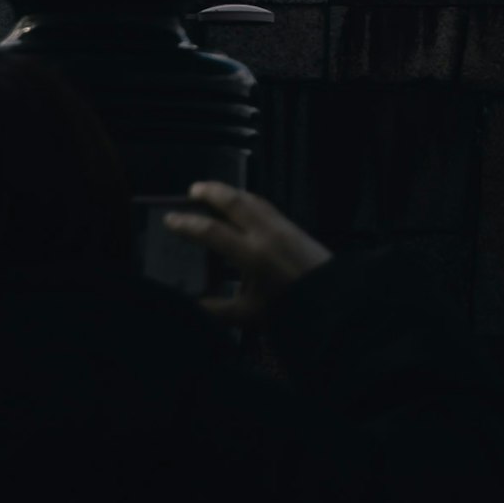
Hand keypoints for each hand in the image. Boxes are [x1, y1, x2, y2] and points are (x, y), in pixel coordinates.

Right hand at [162, 182, 331, 325]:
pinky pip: (266, 205)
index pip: (212, 232)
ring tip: (213, 192)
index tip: (170, 219)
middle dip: (212, 192)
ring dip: (231, 192)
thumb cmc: (289, 306)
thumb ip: (215, 309)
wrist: (333, 295)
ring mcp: (282, 226)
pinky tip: (244, 204)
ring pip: (253, 200)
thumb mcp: (248, 313)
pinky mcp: (294, 226)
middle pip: (235, 202)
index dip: (188, 224)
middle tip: (192, 189)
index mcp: (251, 254)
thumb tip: (190, 304)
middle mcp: (266, 233)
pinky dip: (248, 199)